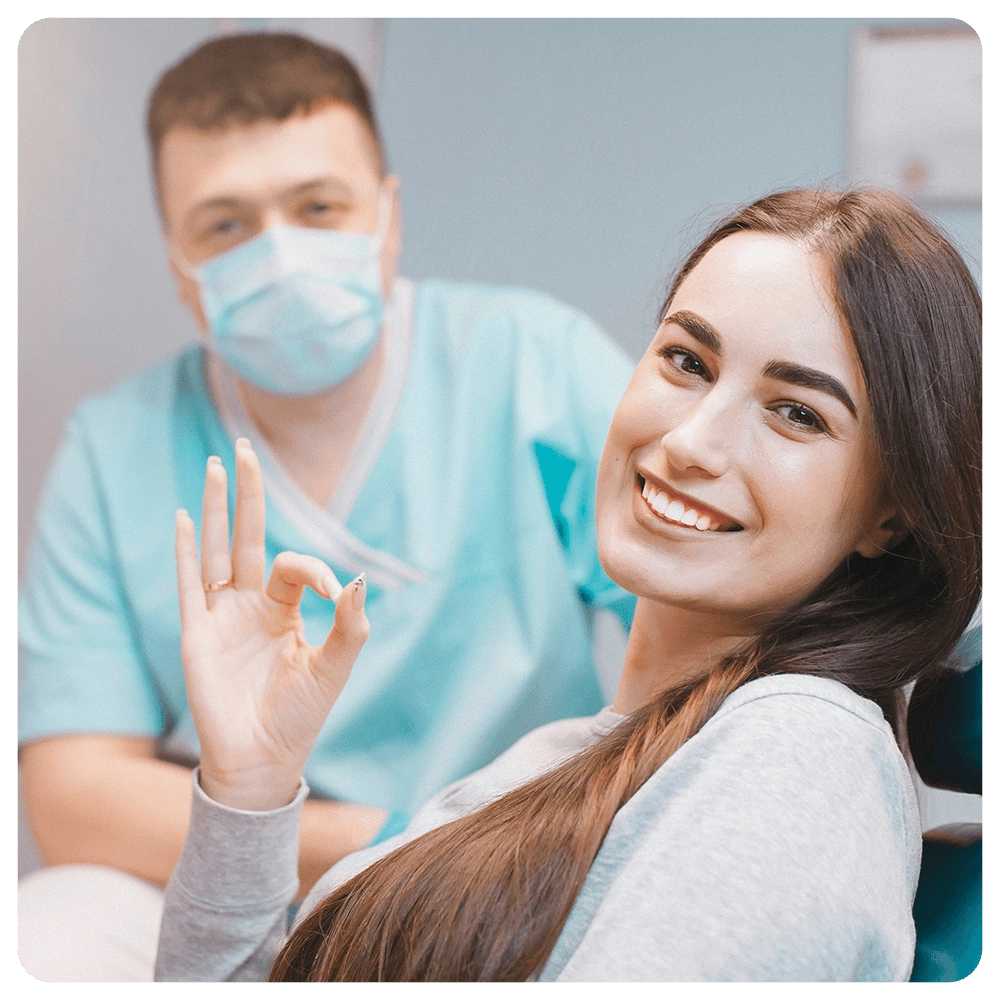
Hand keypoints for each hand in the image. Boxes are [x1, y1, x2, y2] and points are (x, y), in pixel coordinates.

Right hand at [175, 438, 369, 810]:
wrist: (263, 761)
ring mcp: (220, 616)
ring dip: (214, 508)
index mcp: (283, 609)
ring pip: (216, 550)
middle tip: (243, 448)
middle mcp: (250, 605)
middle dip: (247, 493)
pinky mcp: (196, 634)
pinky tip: (183, 517)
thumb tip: (357, 580)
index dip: (314, 568)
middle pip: (247, 536)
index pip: (293, 565)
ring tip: (215, 465)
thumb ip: (350, 625)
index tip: (334, 593)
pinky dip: (186, 551)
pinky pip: (189, 584)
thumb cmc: (300, 717)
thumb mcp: (334, 667)